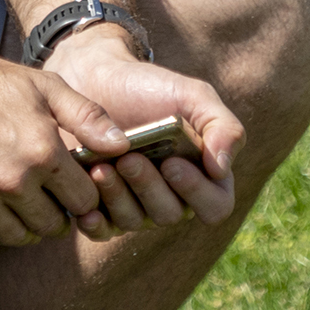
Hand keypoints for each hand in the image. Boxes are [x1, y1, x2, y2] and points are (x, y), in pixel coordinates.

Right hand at [0, 40, 132, 250]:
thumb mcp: (42, 86)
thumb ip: (88, 116)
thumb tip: (124, 145)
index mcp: (42, 151)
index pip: (85, 201)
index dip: (82, 194)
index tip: (71, 184)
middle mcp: (12, 181)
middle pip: (54, 226)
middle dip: (54, 211)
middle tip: (43, 192)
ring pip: (20, 237)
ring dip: (23, 223)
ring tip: (16, 197)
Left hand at [43, 28, 243, 239]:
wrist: (96, 79)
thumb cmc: (150, 88)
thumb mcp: (192, 95)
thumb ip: (222, 125)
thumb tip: (222, 168)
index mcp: (202, 177)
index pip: (214, 206)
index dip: (197, 191)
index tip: (173, 163)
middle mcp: (172, 198)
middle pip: (170, 214)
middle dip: (150, 188)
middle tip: (129, 160)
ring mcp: (136, 206)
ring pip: (135, 221)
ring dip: (119, 198)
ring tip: (101, 168)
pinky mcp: (102, 209)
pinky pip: (103, 230)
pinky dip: (96, 225)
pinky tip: (87, 211)